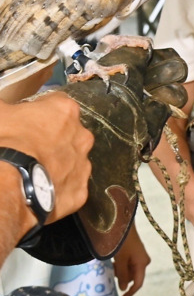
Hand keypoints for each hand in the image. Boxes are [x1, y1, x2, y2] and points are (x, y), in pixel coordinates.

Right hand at [0, 92, 91, 221]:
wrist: (7, 186)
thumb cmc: (4, 143)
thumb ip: (6, 106)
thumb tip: (5, 106)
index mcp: (65, 110)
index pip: (55, 103)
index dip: (39, 111)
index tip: (25, 121)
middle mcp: (81, 136)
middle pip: (68, 133)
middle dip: (52, 138)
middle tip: (28, 148)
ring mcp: (83, 165)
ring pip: (71, 161)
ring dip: (57, 163)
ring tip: (33, 170)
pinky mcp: (79, 192)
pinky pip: (69, 187)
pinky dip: (56, 189)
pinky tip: (40, 191)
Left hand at [113, 224, 149, 295]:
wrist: (122, 224)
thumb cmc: (122, 242)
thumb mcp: (120, 260)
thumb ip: (123, 275)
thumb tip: (124, 288)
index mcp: (142, 263)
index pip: (138, 283)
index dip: (130, 292)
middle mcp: (144, 261)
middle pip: (133, 277)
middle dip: (123, 277)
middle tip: (113, 270)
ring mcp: (140, 257)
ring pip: (130, 271)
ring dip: (121, 271)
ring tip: (113, 262)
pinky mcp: (136, 253)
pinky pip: (129, 264)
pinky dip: (122, 265)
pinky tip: (115, 259)